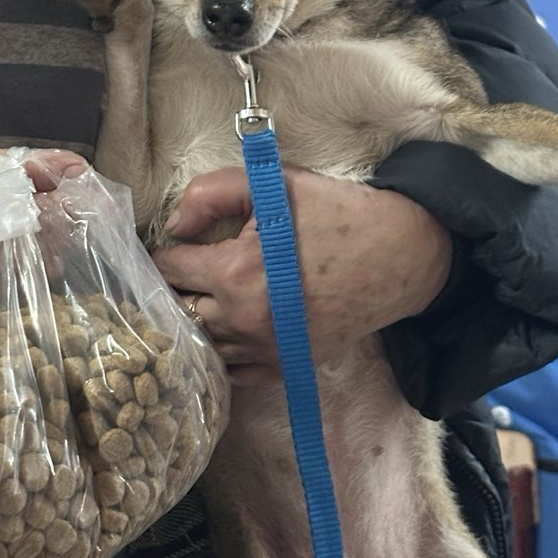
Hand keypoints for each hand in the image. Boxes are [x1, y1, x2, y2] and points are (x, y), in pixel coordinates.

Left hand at [153, 167, 451, 385]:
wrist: (398, 256)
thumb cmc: (335, 213)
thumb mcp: (273, 183)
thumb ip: (211, 193)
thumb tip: (174, 226)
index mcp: (234, 273)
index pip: (167, 270)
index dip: (159, 255)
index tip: (166, 249)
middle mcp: (243, 320)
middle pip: (175, 312)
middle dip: (168, 292)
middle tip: (171, 277)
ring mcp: (263, 350)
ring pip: (199, 347)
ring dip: (189, 326)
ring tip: (190, 304)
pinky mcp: (284, 366)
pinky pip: (231, 374)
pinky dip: (218, 356)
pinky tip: (218, 334)